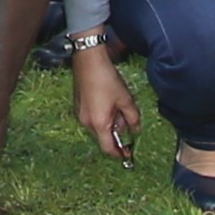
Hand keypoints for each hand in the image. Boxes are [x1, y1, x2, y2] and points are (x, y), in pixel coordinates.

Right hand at [70, 40, 140, 156]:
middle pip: (103, 137)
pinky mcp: (78, 105)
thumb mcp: (126, 99)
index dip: (119, 153)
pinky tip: (110, 101)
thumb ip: (133, 118)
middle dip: (117, 132)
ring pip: (98, 126)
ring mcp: (80, 113)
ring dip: (110, 122)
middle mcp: (86, 122)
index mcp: (99, 124)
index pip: (108, 148)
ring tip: (119, 105)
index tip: (128, 154)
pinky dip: (102, 116)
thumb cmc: (106, 79)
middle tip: (128, 119)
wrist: (88, 60)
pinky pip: (92, 118)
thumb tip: (136, 129)